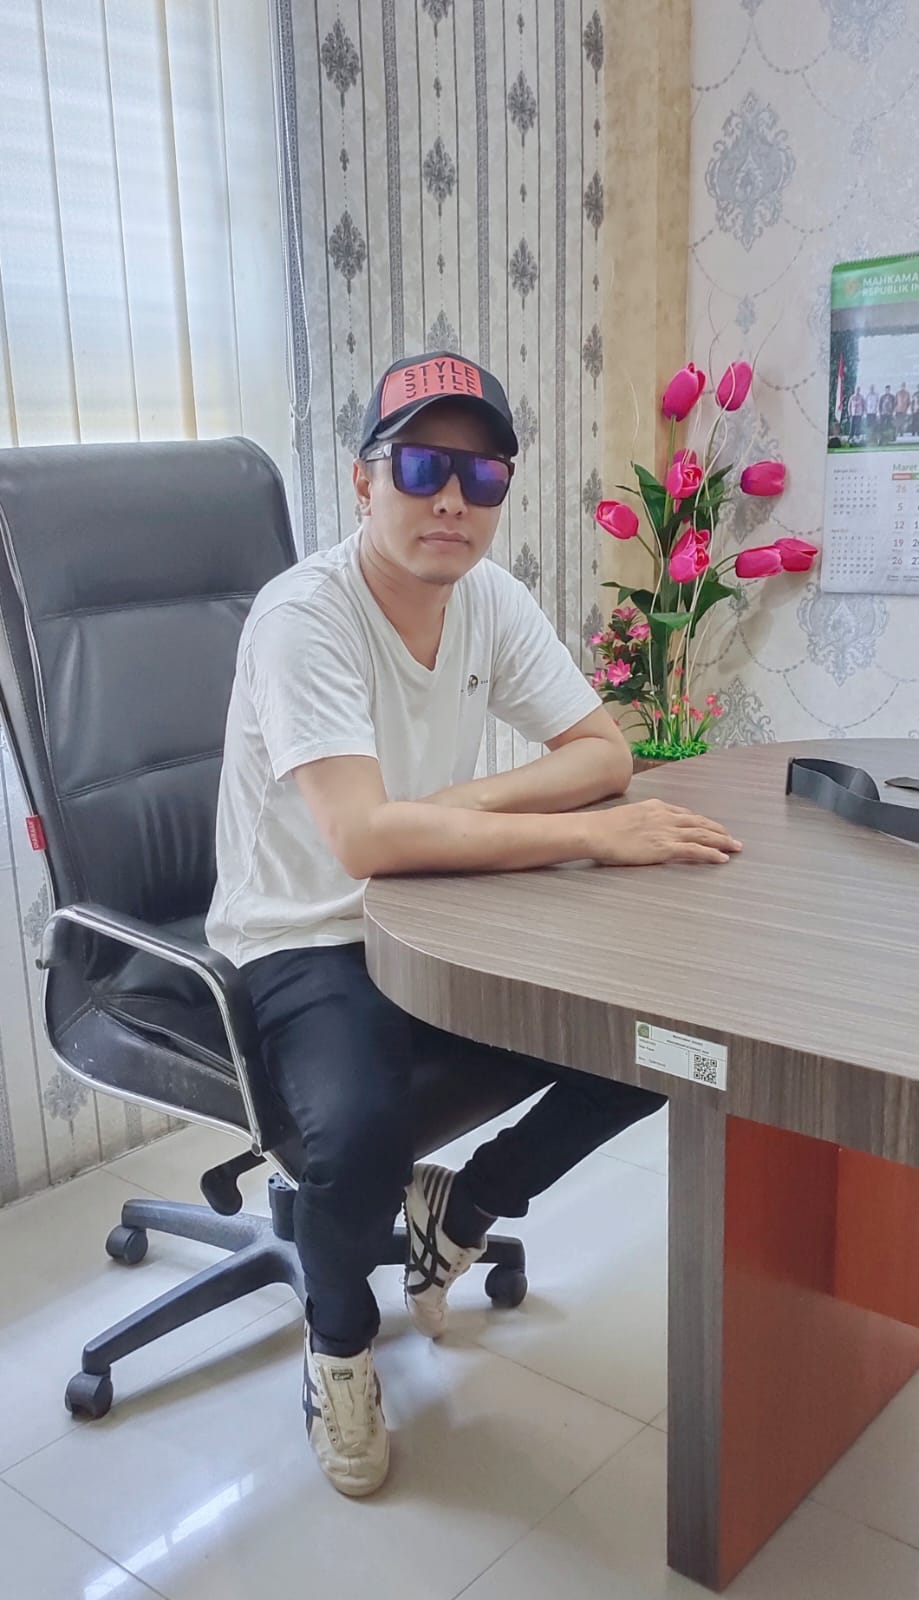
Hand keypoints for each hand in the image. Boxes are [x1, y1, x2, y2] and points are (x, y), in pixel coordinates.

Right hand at [586, 800, 742, 866]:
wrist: (595, 832)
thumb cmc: (604, 828)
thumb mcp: (627, 817)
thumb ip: (642, 820)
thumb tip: (644, 828)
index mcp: (656, 807)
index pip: (686, 814)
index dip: (703, 822)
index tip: (713, 828)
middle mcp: (666, 817)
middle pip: (700, 823)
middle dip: (719, 830)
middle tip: (733, 838)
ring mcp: (667, 832)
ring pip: (703, 835)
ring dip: (722, 841)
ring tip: (736, 847)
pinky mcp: (665, 848)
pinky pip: (695, 850)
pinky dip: (712, 853)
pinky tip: (723, 858)